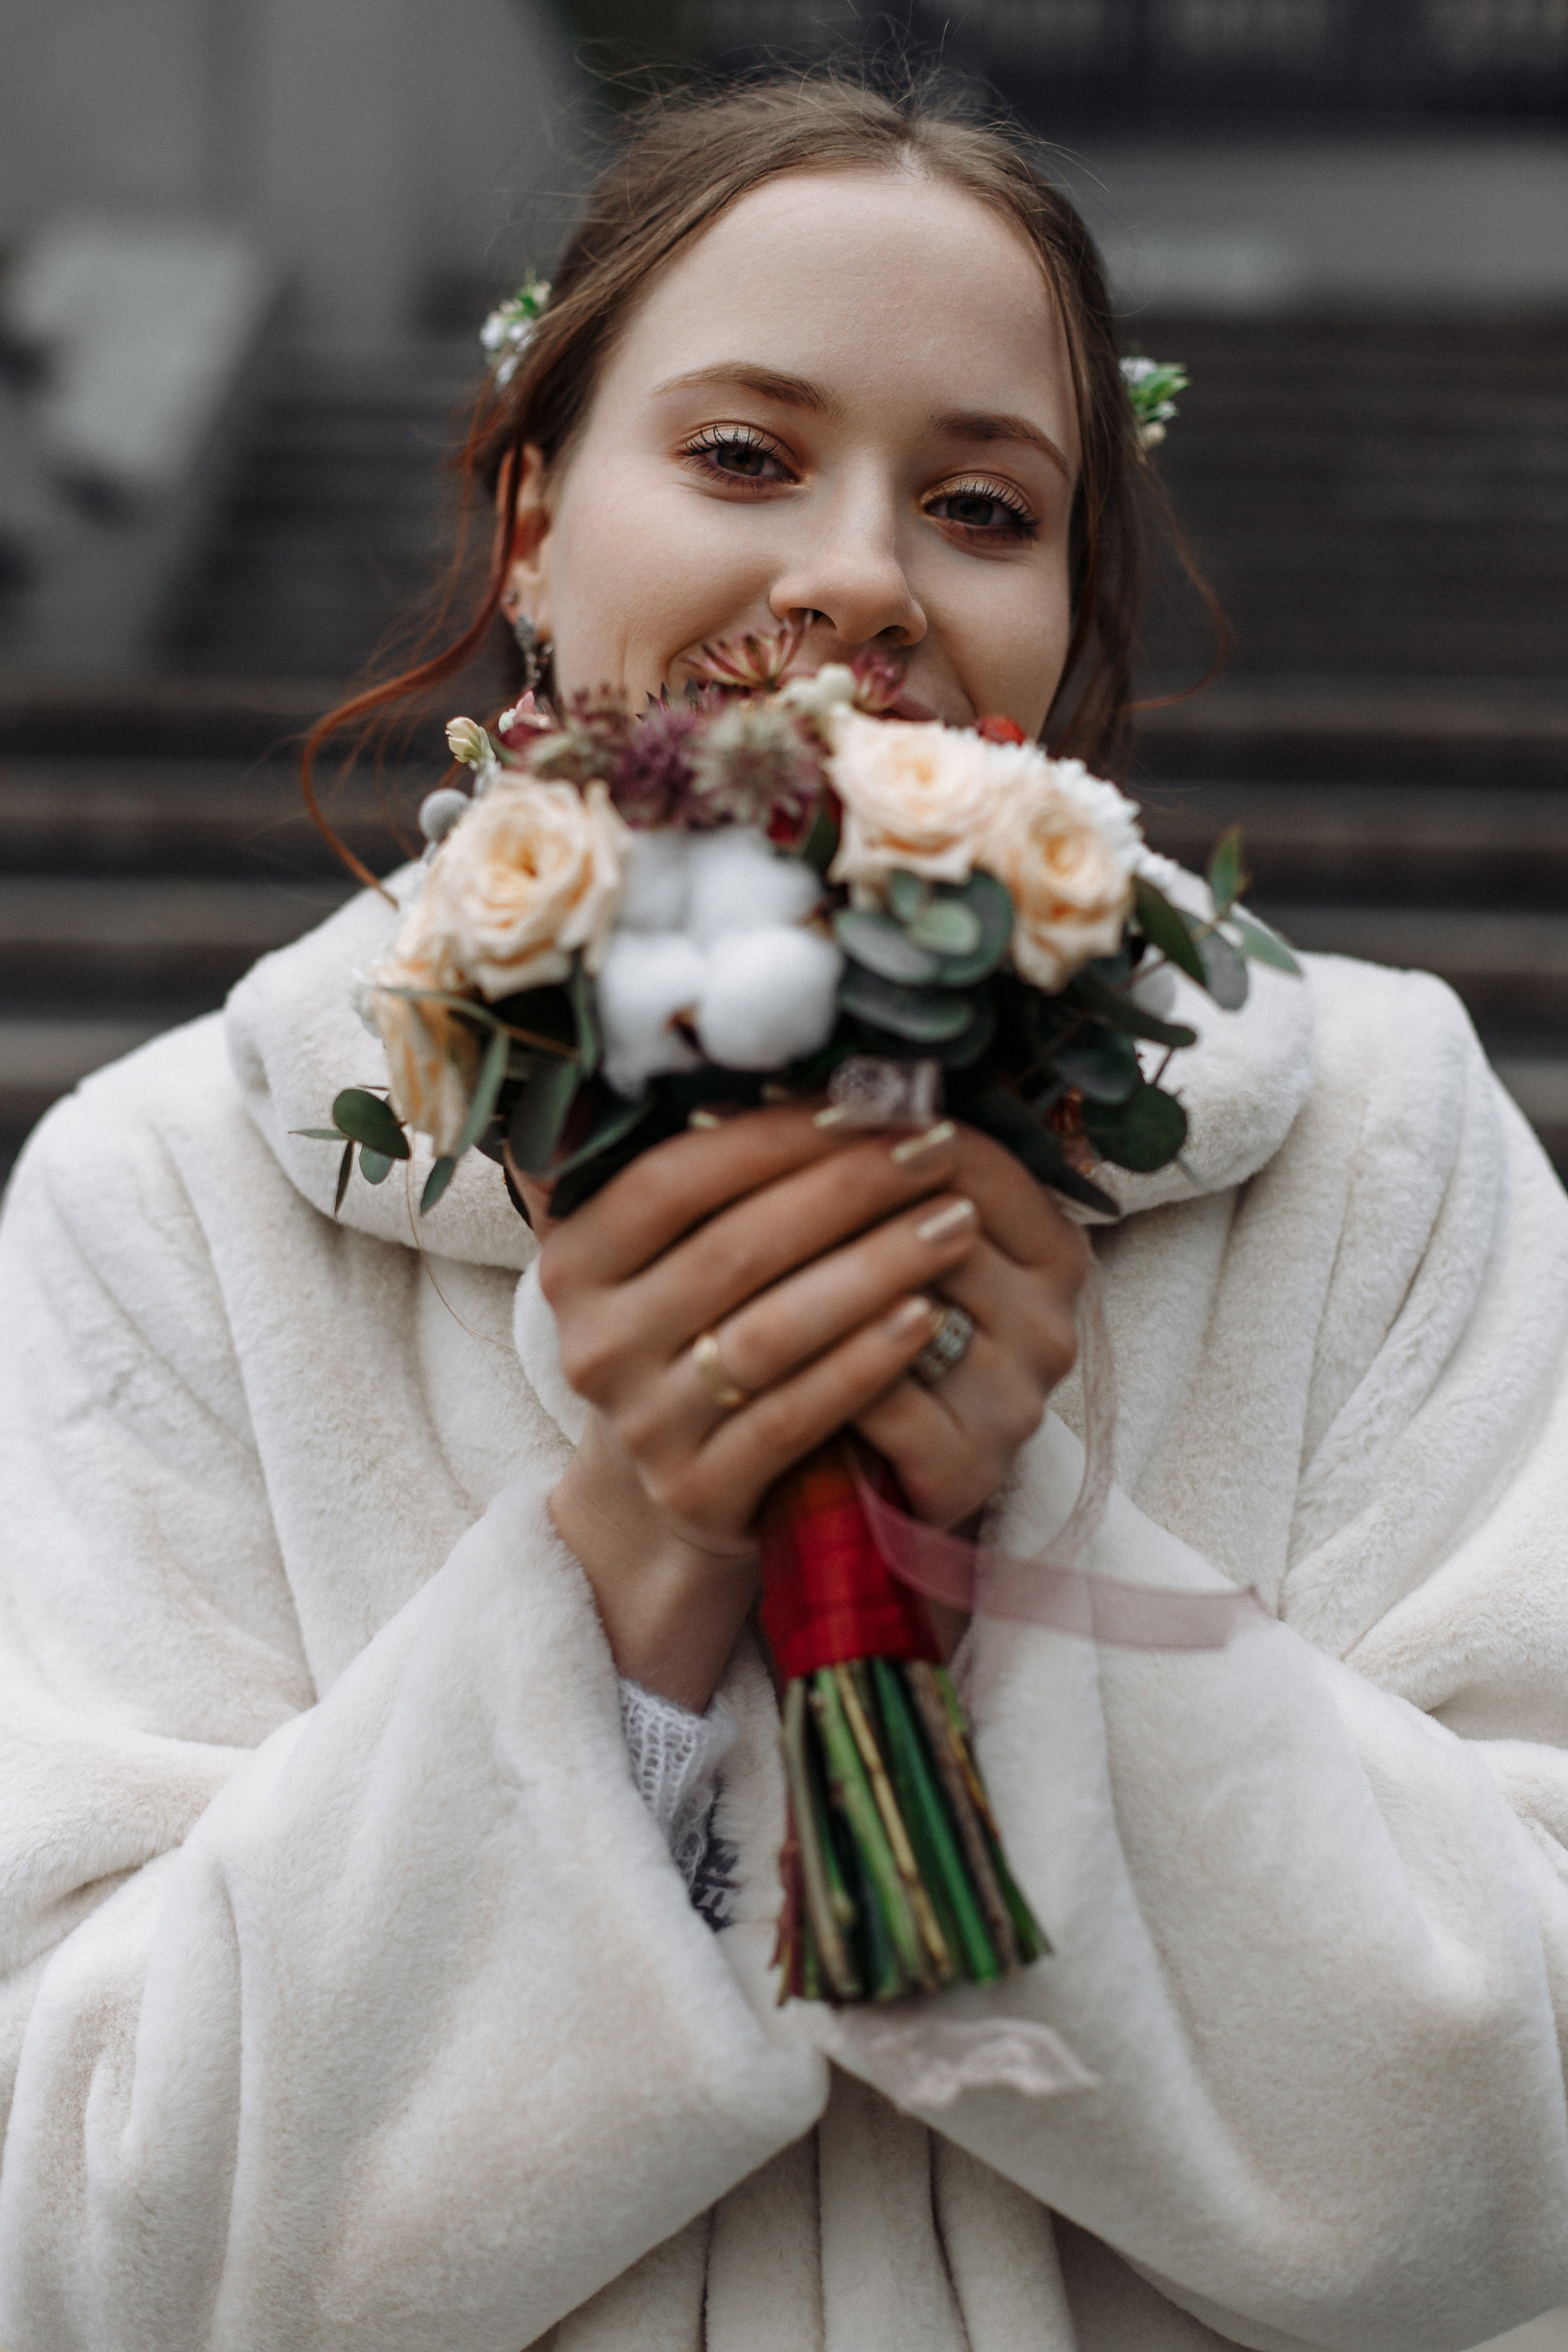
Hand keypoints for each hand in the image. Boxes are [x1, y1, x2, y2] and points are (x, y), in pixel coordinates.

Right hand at [539, 1106, 1086, 1705]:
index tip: (869, 1104)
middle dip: (847, 1192)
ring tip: (955, 1224)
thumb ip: (690, 1169)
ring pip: (771, 1331)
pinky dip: (865, 1363)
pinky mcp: (699, 1490)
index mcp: (575, 1260)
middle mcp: (593, 1342)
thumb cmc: (695, 1334)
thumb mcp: (662, 1255)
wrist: (672, 1493)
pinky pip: (794, 1416)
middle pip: (734, 1250)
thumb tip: (755, 1055)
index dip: (775, 1137)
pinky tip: (927, 1319)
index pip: (674, 1179)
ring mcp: (642, 1424)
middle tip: (937, 1150)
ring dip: (874, 1269)